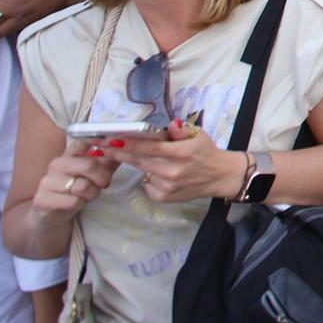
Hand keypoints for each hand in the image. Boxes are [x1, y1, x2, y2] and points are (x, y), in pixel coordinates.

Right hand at [29, 140, 119, 224]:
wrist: (50, 216)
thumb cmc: (75, 192)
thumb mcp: (93, 176)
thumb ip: (107, 162)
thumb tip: (124, 146)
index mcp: (68, 155)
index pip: (83, 142)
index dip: (100, 148)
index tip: (108, 158)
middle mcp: (56, 165)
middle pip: (89, 165)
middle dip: (102, 178)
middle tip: (103, 185)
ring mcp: (47, 182)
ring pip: (82, 186)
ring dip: (91, 194)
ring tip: (88, 196)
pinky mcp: (42, 199)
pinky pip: (72, 201)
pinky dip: (79, 205)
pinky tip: (75, 205)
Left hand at [105, 119, 239, 203]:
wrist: (220, 177)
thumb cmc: (207, 152)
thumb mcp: (198, 135)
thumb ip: (181, 131)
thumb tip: (170, 125)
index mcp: (181, 153)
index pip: (150, 147)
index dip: (129, 144)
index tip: (110, 140)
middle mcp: (173, 171)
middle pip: (139, 160)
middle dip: (119, 153)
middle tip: (102, 146)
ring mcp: (167, 186)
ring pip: (142, 172)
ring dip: (138, 163)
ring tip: (144, 157)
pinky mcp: (164, 197)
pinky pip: (147, 185)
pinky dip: (148, 178)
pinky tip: (158, 173)